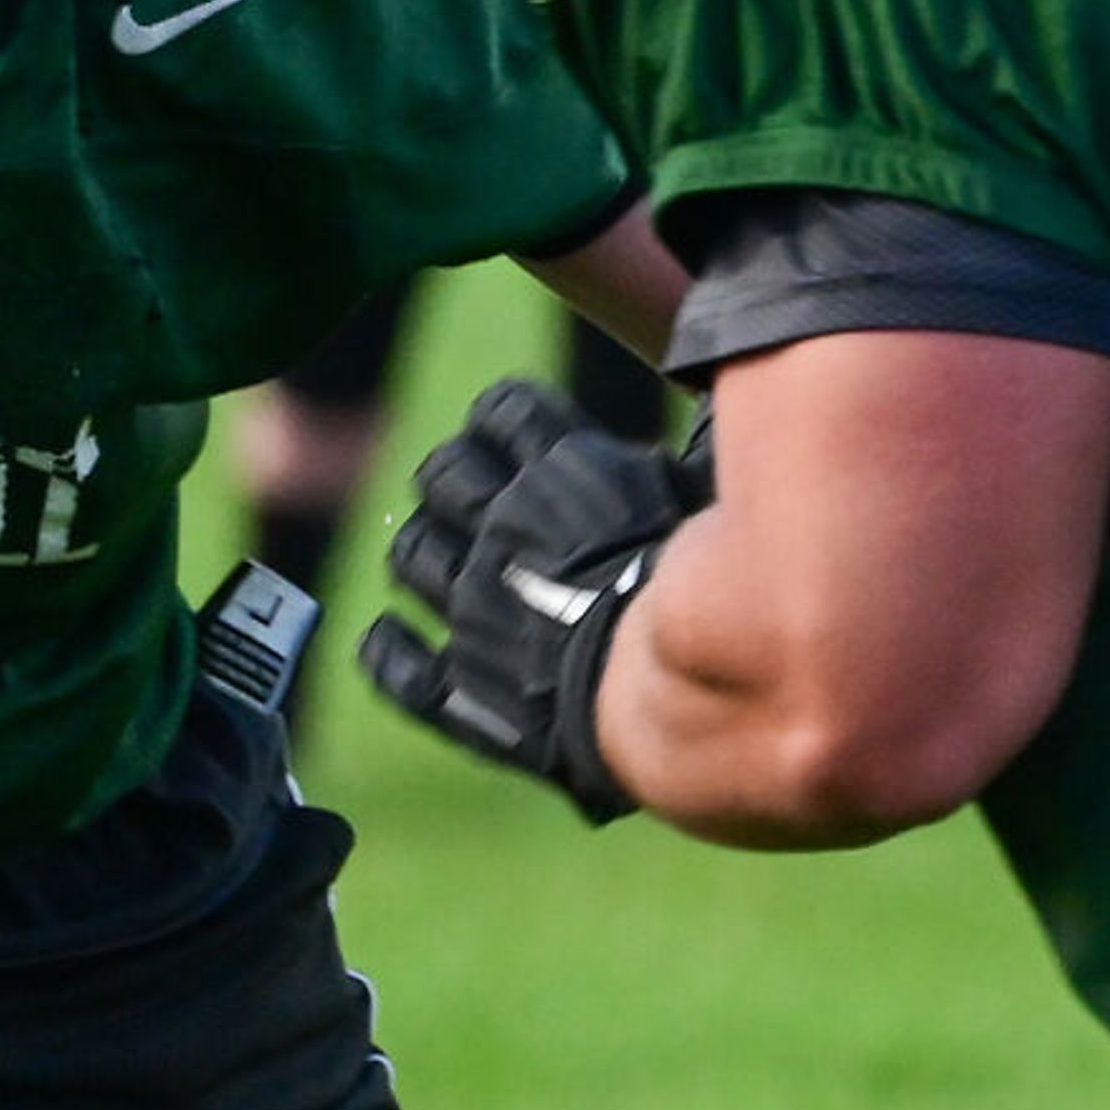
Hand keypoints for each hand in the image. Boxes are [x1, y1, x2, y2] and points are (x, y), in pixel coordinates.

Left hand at [358, 378, 705, 821]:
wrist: (686, 705)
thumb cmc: (721, 597)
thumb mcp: (714, 502)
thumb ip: (689, 456)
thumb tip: (716, 404)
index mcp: (565, 477)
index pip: (505, 411)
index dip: (502, 417)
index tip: (508, 431)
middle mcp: (503, 532)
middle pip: (444, 474)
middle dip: (451, 476)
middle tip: (467, 494)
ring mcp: (473, 611)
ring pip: (412, 555)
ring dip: (418, 549)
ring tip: (433, 557)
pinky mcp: (460, 690)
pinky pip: (397, 667)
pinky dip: (387, 650)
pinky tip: (389, 639)